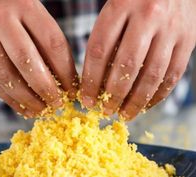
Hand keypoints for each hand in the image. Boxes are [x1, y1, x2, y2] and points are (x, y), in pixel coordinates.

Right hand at [0, 0, 77, 117]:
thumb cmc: (11, 8)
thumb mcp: (33, 14)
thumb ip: (46, 41)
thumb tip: (64, 78)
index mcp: (26, 6)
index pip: (52, 44)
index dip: (66, 71)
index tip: (72, 90)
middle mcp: (2, 20)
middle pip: (27, 61)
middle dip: (45, 89)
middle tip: (58, 104)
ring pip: (6, 75)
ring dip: (27, 98)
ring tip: (42, 111)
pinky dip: (8, 99)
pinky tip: (22, 108)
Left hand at [81, 0, 195, 119]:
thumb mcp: (115, 9)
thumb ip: (106, 39)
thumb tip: (97, 81)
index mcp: (121, 5)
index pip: (99, 51)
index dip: (90, 80)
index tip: (86, 99)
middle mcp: (148, 16)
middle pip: (126, 66)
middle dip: (113, 94)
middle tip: (105, 110)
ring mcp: (171, 29)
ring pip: (151, 75)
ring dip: (136, 101)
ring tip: (124, 115)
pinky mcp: (188, 39)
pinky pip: (173, 74)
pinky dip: (158, 95)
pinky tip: (146, 105)